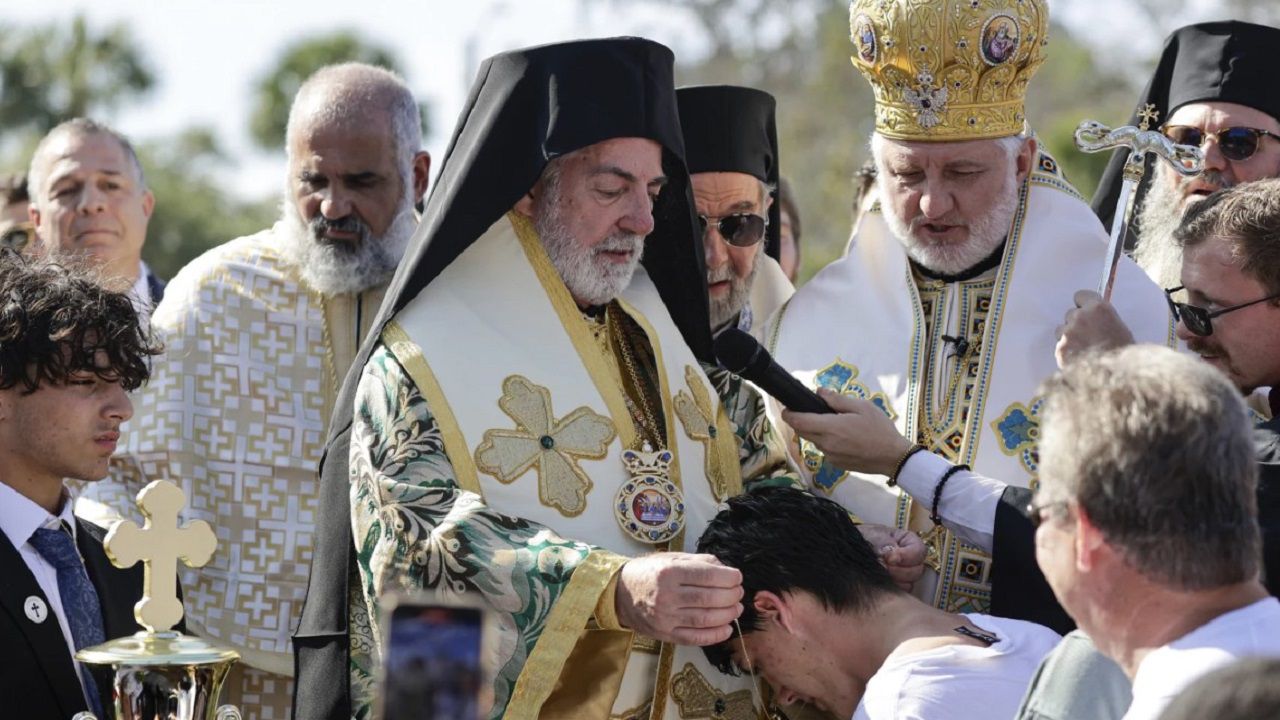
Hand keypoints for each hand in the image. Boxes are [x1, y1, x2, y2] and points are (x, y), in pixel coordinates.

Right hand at [615, 552, 742, 644]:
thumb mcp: (671, 559)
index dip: (728, 577)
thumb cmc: (649, 572)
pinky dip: (714, 635)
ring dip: (727, 615)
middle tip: (739, 592)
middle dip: (731, 595)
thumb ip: (699, 562)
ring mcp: (665, 618)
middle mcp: (666, 595)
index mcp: (669, 572)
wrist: (620, 593)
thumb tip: (725, 569)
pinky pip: (694, 638)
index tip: (737, 577)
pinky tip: (727, 628)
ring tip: (736, 608)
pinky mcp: (665, 634)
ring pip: (705, 619)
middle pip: (709, 598)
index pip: (707, 575)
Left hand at [782, 389, 911, 475]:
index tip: (786, 408)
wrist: (893, 457)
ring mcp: (830, 456)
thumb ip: (837, 400)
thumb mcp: (862, 407)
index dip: (788, 414)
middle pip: (802, 431)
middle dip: (801, 421)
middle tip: (810, 411)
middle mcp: (826, 444)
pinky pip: (824, 449)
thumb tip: (819, 392)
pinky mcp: (836, 464)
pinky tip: (843, 437)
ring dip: (816, 431)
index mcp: (830, 428)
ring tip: (833, 423)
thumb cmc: (879, 429)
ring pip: (814, 441)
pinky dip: (827, 441)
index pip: (798, 422)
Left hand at [856, 523, 926, 590]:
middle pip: (917, 571)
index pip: (920, 552)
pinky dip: (888, 589)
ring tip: (876, 573)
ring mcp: (903, 577)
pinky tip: (876, 582)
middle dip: (898, 570)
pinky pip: (898, 594)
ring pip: (909, 584)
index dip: (907, 556)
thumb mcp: (873, 535)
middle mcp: (909, 561)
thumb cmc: (862, 539)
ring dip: (892, 580)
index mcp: (908, 543)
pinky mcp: (895, 589)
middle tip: (881, 566)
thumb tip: (892, 556)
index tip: (890, 558)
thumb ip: (885, 543)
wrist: (846, 553)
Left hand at [1055, 289, 1133, 366]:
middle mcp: (1080, 317)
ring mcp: (1068, 333)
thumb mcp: (1118, 327)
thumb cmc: (1122, 352)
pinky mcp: (1060, 349)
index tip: (1086, 310)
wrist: (1117, 376)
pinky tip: (1079, 359)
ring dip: (1069, 337)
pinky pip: (1060, 347)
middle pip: (1070, 313)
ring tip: (1084, 349)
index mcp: (1098, 308)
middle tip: (1088, 336)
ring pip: (1062, 330)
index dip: (1083, 304)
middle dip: (1077, 323)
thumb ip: (1101, 317)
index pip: (1080, 295)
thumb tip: (1091, 315)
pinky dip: (1067, 352)